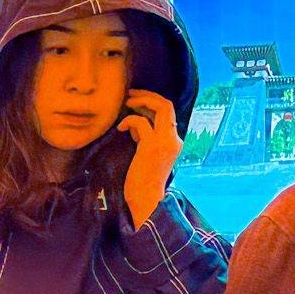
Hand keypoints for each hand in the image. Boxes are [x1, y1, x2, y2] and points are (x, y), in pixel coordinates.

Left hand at [119, 89, 182, 227]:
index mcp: (174, 141)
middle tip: (130, 94)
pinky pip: (141, 122)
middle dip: (148, 95)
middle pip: (167, 104)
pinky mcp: (152, 146)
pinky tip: (120, 128)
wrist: (146, 199)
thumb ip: (145, 137)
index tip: (136, 100)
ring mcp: (164, 141)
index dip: (152, 102)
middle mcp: (173, 139)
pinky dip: (129, 121)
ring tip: (126, 102)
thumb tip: (136, 121)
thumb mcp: (146, 153)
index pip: (168, 112)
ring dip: (142, 101)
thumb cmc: (142, 180)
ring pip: (161, 107)